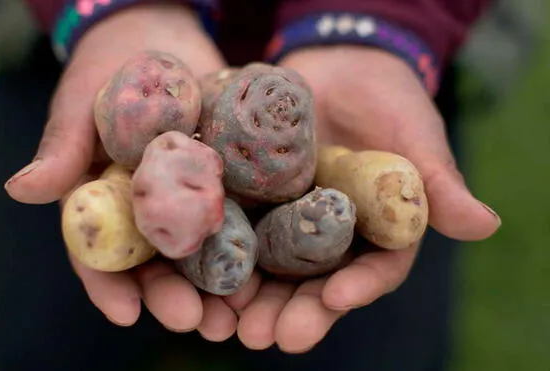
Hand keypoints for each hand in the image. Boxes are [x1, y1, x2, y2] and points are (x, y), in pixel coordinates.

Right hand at [3, 3, 240, 338]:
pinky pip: (236, 217)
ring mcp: (184, 200)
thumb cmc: (106, 70)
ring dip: (216, 288)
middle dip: (173, 296)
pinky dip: (249, 245)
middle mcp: (143, 212)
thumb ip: (62, 148)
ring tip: (237, 317)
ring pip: (198, 253)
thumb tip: (19, 189)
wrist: (159, 39)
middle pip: (154, 264)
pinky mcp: (223, 183)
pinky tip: (269, 269)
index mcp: (100, 203)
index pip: (97, 252)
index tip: (127, 314)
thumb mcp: (81, 104)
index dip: (109, 285)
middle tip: (196, 323)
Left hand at [230, 45, 501, 352]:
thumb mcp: (416, 135)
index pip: (374, 268)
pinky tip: (202, 275)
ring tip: (232, 324)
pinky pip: (238, 230)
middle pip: (315, 284)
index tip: (336, 299)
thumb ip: (438, 182)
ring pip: (272, 269)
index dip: (357, 286)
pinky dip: (221, 253)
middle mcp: (333, 238)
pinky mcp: (256, 201)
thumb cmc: (388, 100)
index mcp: (379, 233)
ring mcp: (291, 222)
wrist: (339, 67)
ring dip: (251, 299)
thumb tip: (486, 225)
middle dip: (294, 312)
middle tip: (268, 337)